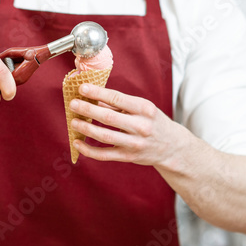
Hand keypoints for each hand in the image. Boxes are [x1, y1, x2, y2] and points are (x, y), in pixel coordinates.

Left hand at [69, 83, 188, 166]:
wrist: (172, 146)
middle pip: (108, 118)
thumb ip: (119, 104)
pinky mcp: (129, 157)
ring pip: (105, 136)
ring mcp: (135, 143)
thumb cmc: (153, 122)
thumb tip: (94, 97)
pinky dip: (89, 150)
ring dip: (86, 128)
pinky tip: (78, 142)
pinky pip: (105, 155)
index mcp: (145, 109)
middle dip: (88, 109)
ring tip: (74, 122)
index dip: (98, 93)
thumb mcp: (142, 108)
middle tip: (73, 104)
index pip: (117, 99)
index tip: (83, 88)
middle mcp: (141, 126)